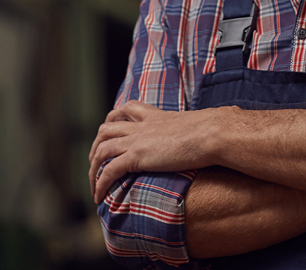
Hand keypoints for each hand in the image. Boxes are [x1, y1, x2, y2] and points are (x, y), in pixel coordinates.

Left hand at [88, 101, 220, 203]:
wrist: (211, 133)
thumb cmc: (212, 131)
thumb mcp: (196, 126)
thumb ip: (192, 130)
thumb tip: (207, 136)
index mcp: (155, 116)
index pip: (126, 108)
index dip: (114, 118)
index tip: (112, 129)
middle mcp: (142, 126)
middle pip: (106, 129)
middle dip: (96, 146)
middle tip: (96, 163)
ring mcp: (137, 140)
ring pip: (102, 150)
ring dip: (92, 168)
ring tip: (93, 185)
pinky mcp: (137, 156)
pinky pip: (109, 170)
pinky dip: (100, 183)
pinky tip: (99, 196)